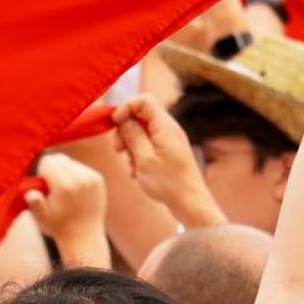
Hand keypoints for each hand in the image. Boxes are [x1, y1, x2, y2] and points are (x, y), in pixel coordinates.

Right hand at [24, 154, 106, 259]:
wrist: (84, 237)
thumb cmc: (58, 227)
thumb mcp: (42, 216)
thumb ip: (35, 202)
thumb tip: (31, 193)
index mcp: (64, 186)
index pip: (48, 161)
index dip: (42, 173)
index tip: (44, 187)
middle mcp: (79, 179)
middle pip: (60, 158)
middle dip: (53, 169)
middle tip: (54, 189)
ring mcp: (91, 178)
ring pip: (71, 162)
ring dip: (65, 172)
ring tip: (66, 191)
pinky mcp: (99, 179)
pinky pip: (82, 168)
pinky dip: (77, 175)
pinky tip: (76, 191)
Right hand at [111, 95, 223, 226]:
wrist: (189, 202)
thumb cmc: (169, 182)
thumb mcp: (144, 158)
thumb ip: (133, 135)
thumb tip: (123, 119)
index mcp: (165, 126)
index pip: (144, 101)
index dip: (126, 107)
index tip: (114, 124)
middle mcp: (169, 130)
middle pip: (140, 116)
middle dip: (125, 131)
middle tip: (118, 150)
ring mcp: (169, 141)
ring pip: (142, 133)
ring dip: (130, 147)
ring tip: (130, 166)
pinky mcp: (168, 152)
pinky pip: (148, 145)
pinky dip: (138, 155)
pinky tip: (136, 172)